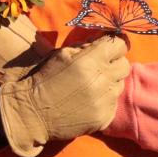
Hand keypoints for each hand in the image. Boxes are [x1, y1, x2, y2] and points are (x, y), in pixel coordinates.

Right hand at [0, 35, 130, 156]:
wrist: (33, 113)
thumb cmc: (44, 79)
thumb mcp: (61, 54)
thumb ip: (85, 45)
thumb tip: (102, 38)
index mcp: (90, 61)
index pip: (120, 45)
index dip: (116, 44)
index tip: (111, 46)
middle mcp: (101, 81)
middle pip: (124, 65)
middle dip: (114, 62)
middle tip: (99, 66)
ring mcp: (105, 101)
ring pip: (119, 84)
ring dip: (109, 82)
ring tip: (91, 86)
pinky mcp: (104, 118)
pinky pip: (113, 103)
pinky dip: (104, 100)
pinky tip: (88, 101)